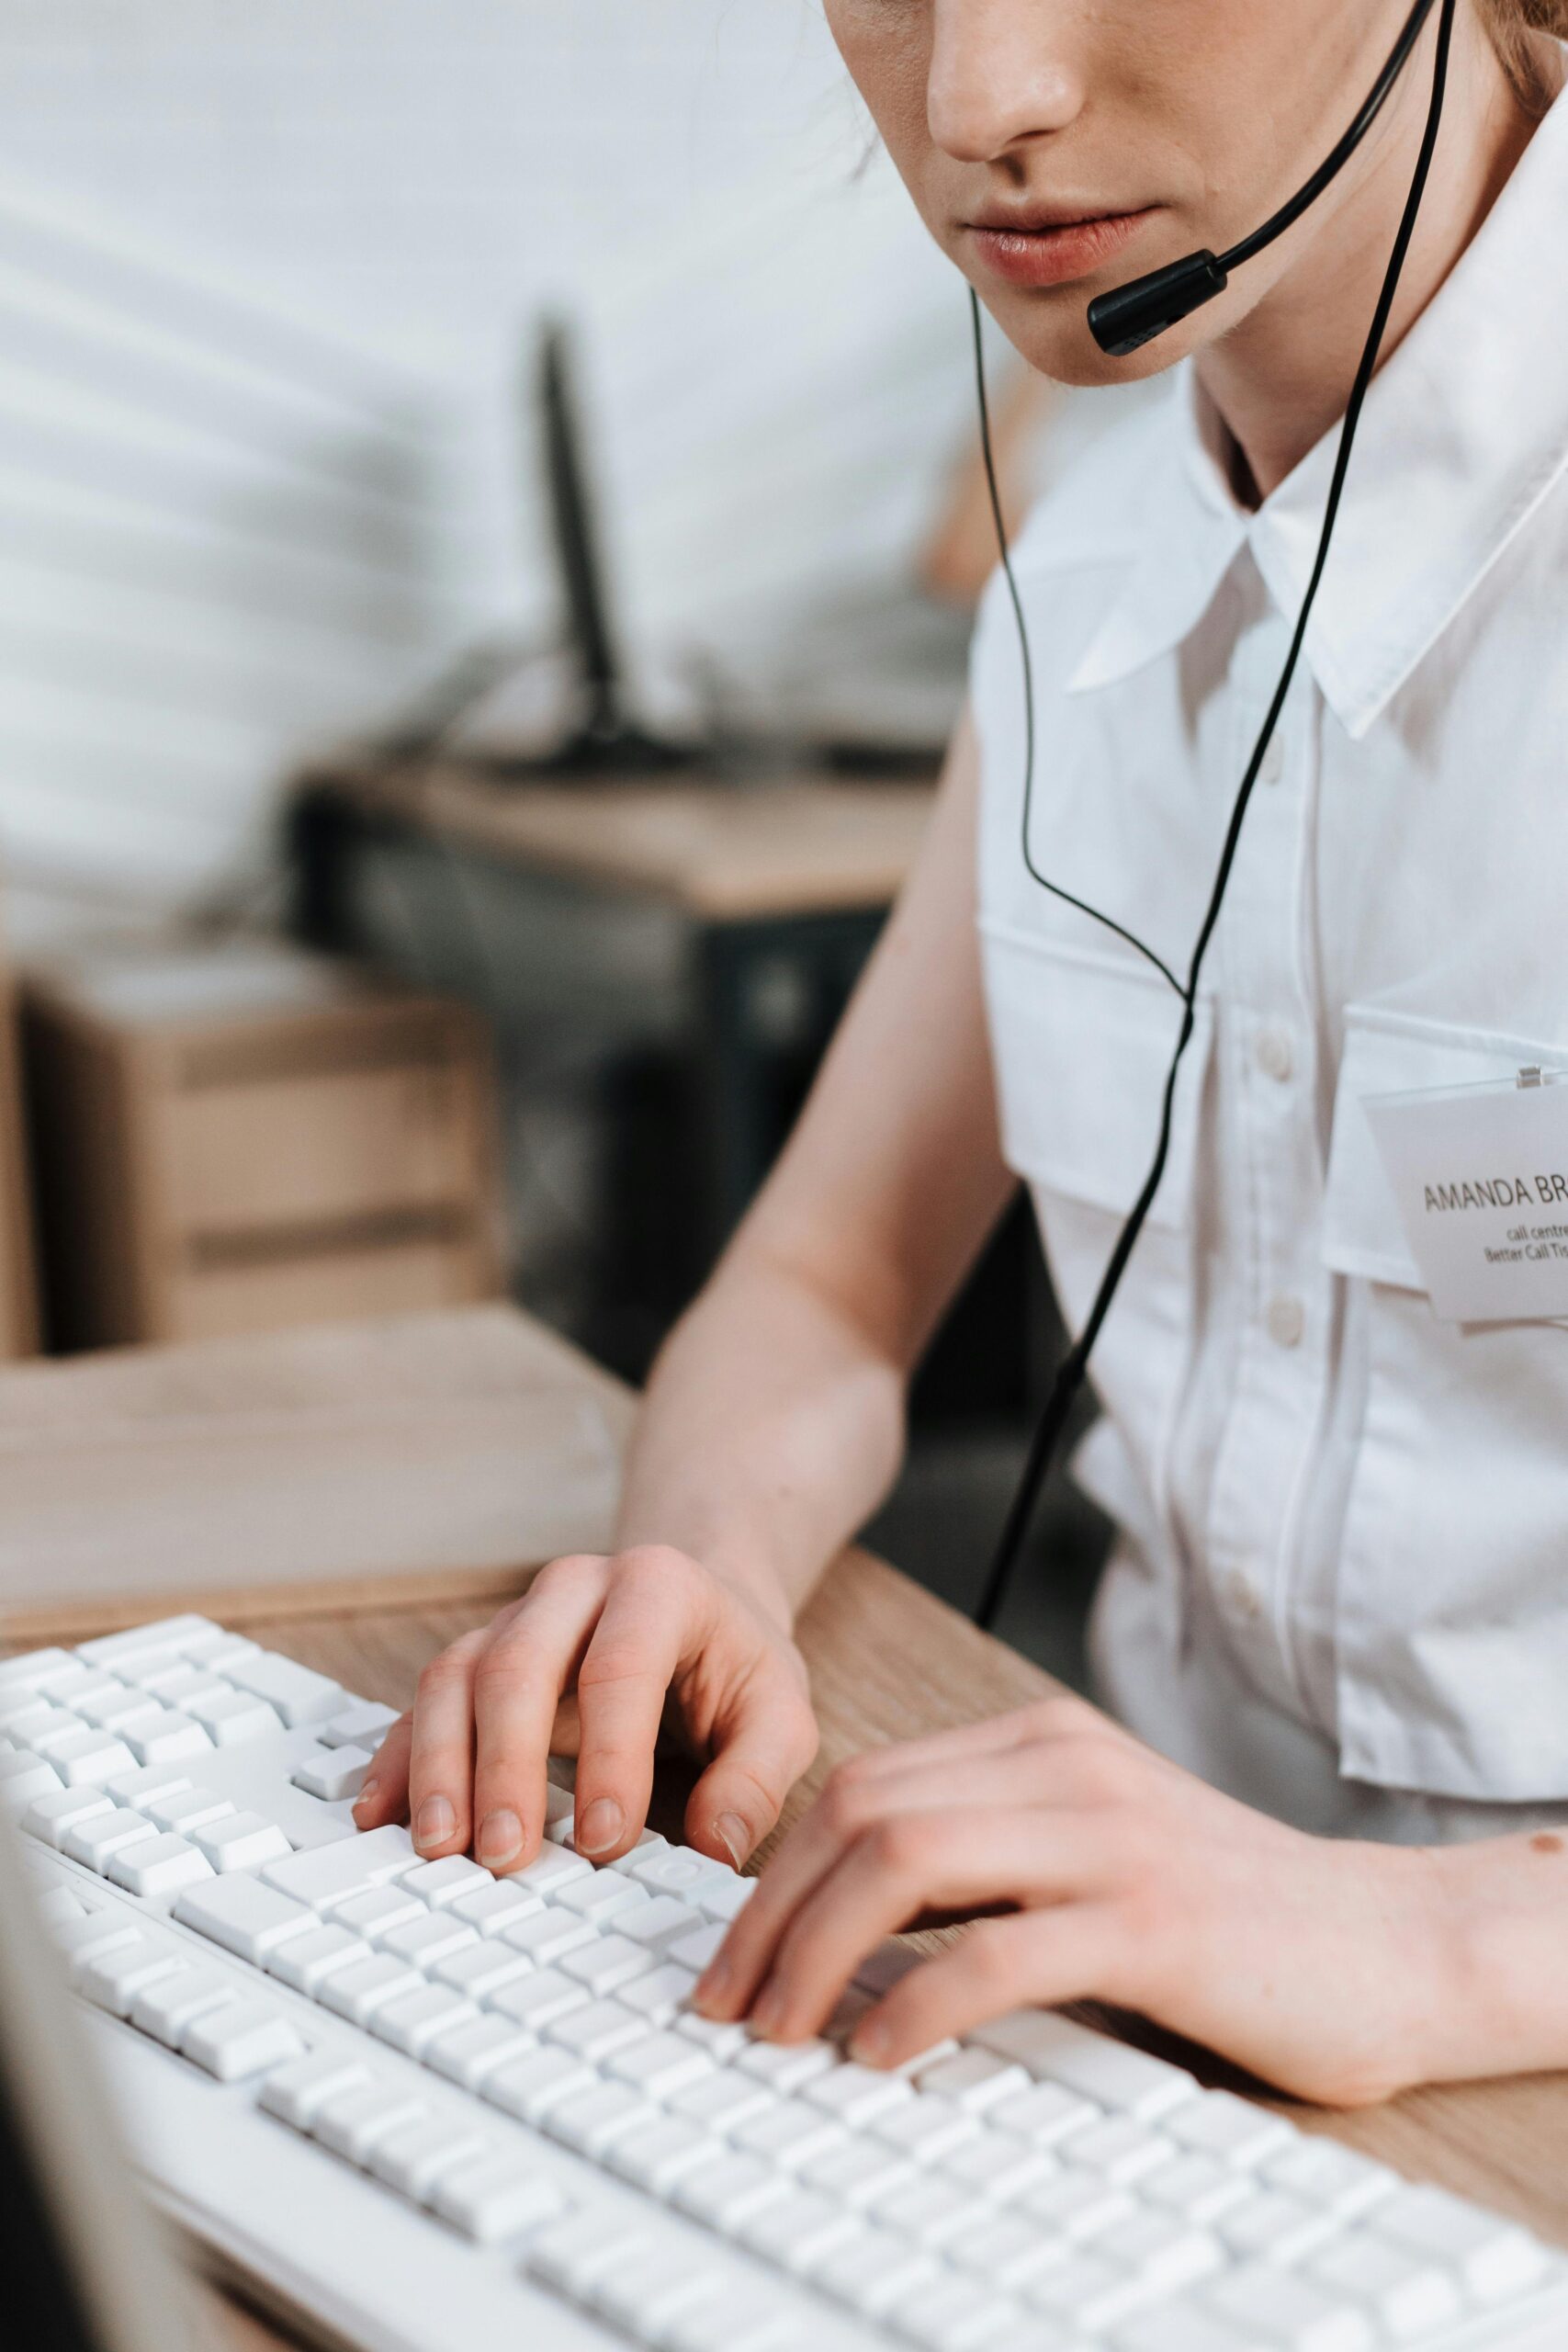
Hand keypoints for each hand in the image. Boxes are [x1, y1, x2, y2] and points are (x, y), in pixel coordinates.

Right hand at [355, 1545, 817, 1876]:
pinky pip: (423, 1702)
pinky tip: (383, 1816)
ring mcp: (515, 1620)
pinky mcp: (477, 1659)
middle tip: (508, 1857)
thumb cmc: (736, 1666)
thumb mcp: (781, 1712)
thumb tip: (717, 1844)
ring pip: (455, 1678)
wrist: (699, 1605)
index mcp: (657, 1587)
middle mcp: (574, 1590)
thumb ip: (758, 1778)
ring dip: (441, 1766)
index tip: (606, 1842)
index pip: (621, 1667)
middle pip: (518, 1666)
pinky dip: (400, 1759)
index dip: (610, 1756)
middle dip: (506, 1767)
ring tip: (442, 1848)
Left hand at [693, 1693, 1459, 2105]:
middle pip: (860, 1813)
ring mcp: (1109, 1835)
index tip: (735, 1951)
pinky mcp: (1152, 1920)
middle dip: (768, 1914)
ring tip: (778, 2028)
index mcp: (1041, 1741)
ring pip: (903, 1862)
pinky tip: (878, 2050)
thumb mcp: (1093, 1846)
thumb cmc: (1233, 1910)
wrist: (1386, 1941)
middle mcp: (1064, 1767)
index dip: (775, 1871)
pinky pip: (994, 1951)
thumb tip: (847, 1922)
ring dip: (814, 1953)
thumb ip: (991, 1854)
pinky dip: (913, 2003)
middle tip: (727, 2002)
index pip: (861, 1783)